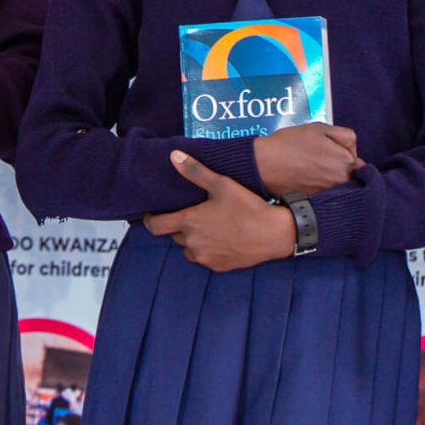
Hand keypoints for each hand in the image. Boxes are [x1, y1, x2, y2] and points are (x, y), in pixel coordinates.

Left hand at [144, 151, 295, 271]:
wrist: (273, 234)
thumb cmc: (248, 206)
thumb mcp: (221, 184)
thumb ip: (195, 171)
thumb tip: (174, 156)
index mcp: (189, 222)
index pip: (156, 226)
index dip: (151, 219)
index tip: (152, 214)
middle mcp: (192, 243)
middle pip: (174, 235)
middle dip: (179, 225)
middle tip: (194, 213)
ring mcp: (204, 257)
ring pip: (188, 248)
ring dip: (192, 238)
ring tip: (209, 225)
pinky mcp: (217, 267)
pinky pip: (204, 258)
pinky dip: (207, 249)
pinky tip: (221, 237)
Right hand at [253, 122, 360, 198]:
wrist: (265, 165)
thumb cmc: (290, 144)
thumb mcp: (320, 128)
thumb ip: (345, 136)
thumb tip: (353, 148)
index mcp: (346, 162)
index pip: (358, 160)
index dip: (344, 152)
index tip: (331, 149)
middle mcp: (341, 182)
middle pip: (350, 175)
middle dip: (340, 167)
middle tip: (321, 159)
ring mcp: (329, 194)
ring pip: (339, 185)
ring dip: (331, 178)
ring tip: (312, 168)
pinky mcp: (317, 202)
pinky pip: (327, 195)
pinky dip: (321, 188)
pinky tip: (308, 179)